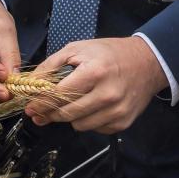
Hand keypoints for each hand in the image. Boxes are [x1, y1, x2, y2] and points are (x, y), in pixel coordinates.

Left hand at [23, 35, 166, 133]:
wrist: (147, 63)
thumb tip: (32, 83)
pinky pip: (95, 128)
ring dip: (70, 117)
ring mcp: (117, 110)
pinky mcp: (123, 121)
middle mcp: (108, 94)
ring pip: (79, 125)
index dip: (41, 102)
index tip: (31, 107)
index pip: (59, 94)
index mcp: (95, 72)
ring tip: (71, 104)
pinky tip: (91, 107)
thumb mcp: (79, 48)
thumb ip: (52, 64)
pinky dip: (88, 120)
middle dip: (50, 114)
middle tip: (41, 112)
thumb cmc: (111, 54)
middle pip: (67, 114)